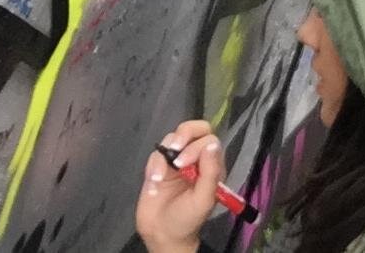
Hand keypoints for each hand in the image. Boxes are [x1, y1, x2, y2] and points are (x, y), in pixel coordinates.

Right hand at [136, 120, 225, 252]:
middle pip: (194, 129)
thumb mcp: (203, 200)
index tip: (184, 163)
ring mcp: (176, 160)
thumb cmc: (187, 219)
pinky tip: (154, 183)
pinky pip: (156, 153)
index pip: (209, 139)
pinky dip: (153, 165)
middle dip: (183, 133)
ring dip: (165, 153)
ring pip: (172, 137)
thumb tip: (212, 143)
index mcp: (211, 166)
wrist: (161, 234)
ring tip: (160, 176)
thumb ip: (210, 172)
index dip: (197, 145)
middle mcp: (195, 159)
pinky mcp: (158, 166)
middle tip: (174, 150)